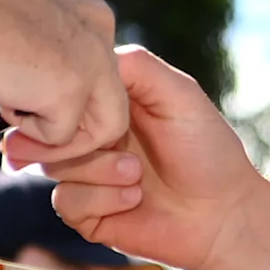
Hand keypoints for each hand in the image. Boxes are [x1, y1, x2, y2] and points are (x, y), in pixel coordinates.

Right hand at [20, 47, 267, 269]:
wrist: (224, 214)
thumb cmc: (207, 149)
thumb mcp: (179, 95)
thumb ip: (137, 67)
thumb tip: (88, 55)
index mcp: (107, 106)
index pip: (62, 92)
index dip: (65, 99)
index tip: (86, 107)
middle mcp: (91, 137)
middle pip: (45, 129)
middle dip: (72, 138)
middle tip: (113, 144)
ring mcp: (86, 176)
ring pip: (52, 166)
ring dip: (97, 170)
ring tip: (137, 173)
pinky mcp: (86, 214)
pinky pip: (66, 202)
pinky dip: (101, 199)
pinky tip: (134, 198)